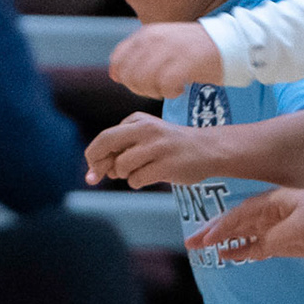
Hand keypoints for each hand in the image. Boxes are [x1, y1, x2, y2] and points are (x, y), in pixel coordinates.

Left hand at [85, 111, 219, 189]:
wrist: (209, 149)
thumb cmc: (171, 147)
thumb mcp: (146, 138)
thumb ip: (121, 150)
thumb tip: (93, 173)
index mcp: (138, 120)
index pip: (104, 138)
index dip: (94, 157)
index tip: (94, 172)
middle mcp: (146, 129)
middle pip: (106, 143)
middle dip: (97, 163)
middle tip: (100, 176)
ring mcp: (157, 147)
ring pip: (121, 166)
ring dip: (125, 175)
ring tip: (140, 172)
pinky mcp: (166, 165)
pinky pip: (136, 180)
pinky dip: (137, 182)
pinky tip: (152, 177)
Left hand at [108, 22, 223, 99]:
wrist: (230, 43)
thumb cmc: (194, 50)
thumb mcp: (162, 44)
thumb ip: (138, 56)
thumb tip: (114, 74)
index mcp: (147, 33)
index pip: (118, 59)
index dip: (124, 76)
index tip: (141, 83)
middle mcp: (155, 39)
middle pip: (129, 75)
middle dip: (139, 88)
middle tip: (157, 89)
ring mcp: (169, 50)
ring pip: (143, 82)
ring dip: (155, 92)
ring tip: (169, 88)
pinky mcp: (185, 63)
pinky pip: (165, 87)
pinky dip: (170, 93)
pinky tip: (180, 89)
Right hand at [186, 187, 303, 262]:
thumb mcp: (299, 226)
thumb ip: (275, 238)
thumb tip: (256, 248)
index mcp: (272, 203)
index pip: (240, 215)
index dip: (222, 227)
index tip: (208, 239)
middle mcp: (269, 214)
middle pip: (236, 223)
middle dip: (213, 232)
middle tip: (191, 242)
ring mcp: (275, 228)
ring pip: (242, 235)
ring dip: (223, 242)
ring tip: (203, 249)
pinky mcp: (282, 242)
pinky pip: (256, 247)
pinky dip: (242, 251)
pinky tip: (228, 255)